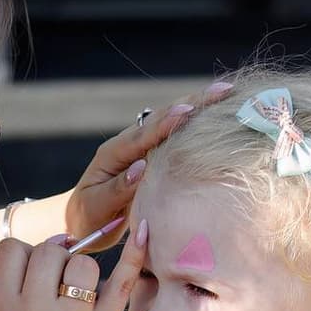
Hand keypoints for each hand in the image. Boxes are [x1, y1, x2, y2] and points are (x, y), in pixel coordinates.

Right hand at [0, 217, 148, 310]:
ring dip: (83, 269)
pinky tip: (144, 230)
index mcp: (3, 308)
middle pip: (49, 250)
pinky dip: (134, 255)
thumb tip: (63, 239)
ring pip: (82, 260)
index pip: (10, 249)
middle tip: (59, 289)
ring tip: (79, 296)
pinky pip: (121, 280)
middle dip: (56, 260)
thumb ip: (22, 284)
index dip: (24, 255)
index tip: (34, 277)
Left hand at [63, 80, 233, 240]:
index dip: (168, 123)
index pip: (144, 135)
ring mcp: (141, 147)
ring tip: (226, 93)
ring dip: (198, 106)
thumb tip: (141, 168)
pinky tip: (217, 114)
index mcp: (114, 153)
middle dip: (193, 102)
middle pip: (162, 117)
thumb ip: (118, 188)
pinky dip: (196, 124)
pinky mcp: (151, 155)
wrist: (83, 221)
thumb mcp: (96, 206)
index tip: (189, 111)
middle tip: (224, 90)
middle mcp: (129, 144)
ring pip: (171, 121)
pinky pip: (175, 136)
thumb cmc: (88, 217)